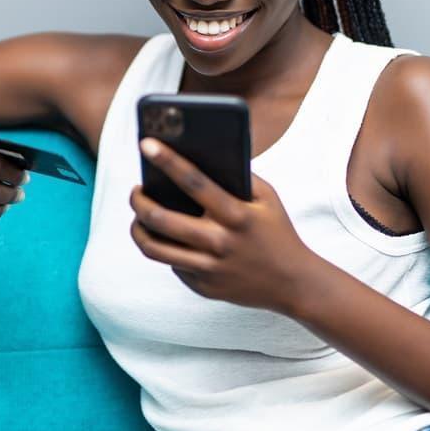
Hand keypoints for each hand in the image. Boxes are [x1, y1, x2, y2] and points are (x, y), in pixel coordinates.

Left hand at [129, 137, 318, 314]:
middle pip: (162, 219)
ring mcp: (209, 268)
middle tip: (136, 190)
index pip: (194, 182)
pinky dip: (165, 247)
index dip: (167, 161)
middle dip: (139, 201)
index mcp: (237, 215)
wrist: (293, 283)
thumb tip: (199, 156)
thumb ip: (239, 176)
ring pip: (155, 249)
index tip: (145, 144)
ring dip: (138, 229)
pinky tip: (165, 236)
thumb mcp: (267, 198)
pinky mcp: (203, 287)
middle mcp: (220, 243)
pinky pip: (172, 264)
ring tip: (138, 215)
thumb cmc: (277, 231)